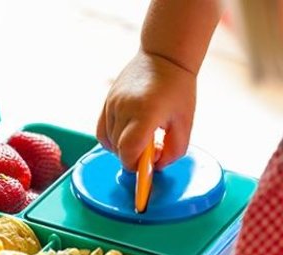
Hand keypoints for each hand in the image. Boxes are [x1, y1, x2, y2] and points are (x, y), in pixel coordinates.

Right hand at [97, 49, 195, 170]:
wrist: (164, 56)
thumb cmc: (178, 90)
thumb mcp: (185, 124)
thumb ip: (173, 151)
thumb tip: (156, 165)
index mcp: (146, 112)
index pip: (128, 150)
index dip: (135, 165)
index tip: (146, 165)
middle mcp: (124, 107)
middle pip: (119, 149)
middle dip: (132, 157)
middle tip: (150, 148)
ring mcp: (112, 103)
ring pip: (109, 141)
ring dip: (123, 148)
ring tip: (140, 137)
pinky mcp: (107, 101)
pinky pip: (102, 131)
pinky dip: (112, 140)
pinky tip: (126, 135)